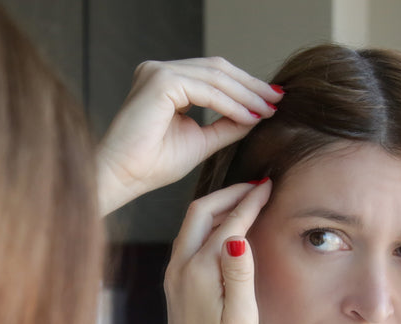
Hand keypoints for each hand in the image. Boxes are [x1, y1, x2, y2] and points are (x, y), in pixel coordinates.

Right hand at [96, 58, 281, 215]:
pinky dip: (231, 104)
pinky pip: (207, 90)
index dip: (245, 87)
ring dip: (246, 94)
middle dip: (251, 86)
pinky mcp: (160, 81)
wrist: (123, 177)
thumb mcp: (200, 141)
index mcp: (165, 82)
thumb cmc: (152, 166)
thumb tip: (257, 114)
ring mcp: (158, 72)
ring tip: (268, 109)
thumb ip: (226, 125)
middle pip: (217, 69)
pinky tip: (249, 116)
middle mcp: (159, 71)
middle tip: (278, 100)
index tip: (272, 102)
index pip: (213, 76)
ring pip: (215, 77)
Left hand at [163, 180, 270, 323]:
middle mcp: (179, 269)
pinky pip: (188, 241)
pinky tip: (225, 229)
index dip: (250, 201)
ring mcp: (173, 276)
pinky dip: (208, 225)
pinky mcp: (175, 286)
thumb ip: (240, 274)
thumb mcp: (241, 317)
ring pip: (191, 225)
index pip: (227, 223)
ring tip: (245, 200)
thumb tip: (237, 235)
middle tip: (256, 186)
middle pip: (199, 212)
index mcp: (198, 272)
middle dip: (228, 194)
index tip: (269, 185)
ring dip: (217, 208)